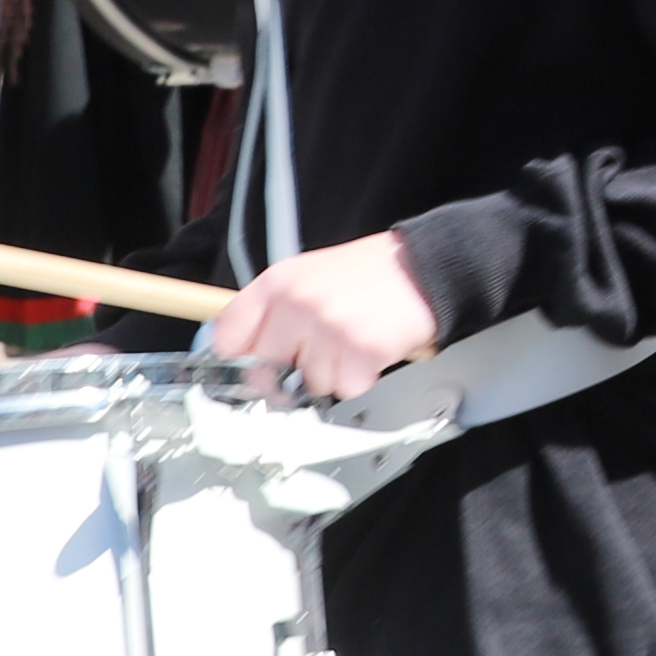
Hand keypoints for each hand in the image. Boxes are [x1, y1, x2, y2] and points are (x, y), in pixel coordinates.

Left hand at [207, 233, 440, 404]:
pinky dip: (362, 377)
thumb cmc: (372, 275)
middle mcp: (297, 302)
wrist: (427, 267)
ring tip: (353, 341)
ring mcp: (328, 326)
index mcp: (278, 282)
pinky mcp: (359, 349)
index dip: (242, 358)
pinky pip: (346, 388)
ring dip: (334, 373)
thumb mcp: (310, 276)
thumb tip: (245, 355)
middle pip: (265, 370)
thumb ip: (274, 312)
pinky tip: (371, 350)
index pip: (228, 337)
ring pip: (310, 384)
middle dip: (293, 370)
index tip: (257, 365)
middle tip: (322, 350)